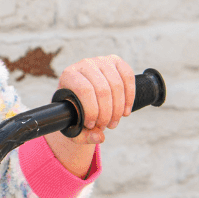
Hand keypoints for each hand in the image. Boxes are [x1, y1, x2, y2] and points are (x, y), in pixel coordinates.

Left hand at [46, 55, 133, 175]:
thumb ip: (83, 135)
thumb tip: (99, 137)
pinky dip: (130, 96)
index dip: (91, 111)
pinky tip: (125, 111)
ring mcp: (101, 60)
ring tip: (114, 122)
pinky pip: (128, 77)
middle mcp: (85, 64)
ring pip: (117, 85)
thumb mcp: (73, 125)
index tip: (91, 125)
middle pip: (103, 89)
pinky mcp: (116, 61)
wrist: (81, 96)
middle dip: (107, 113)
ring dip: (118, 108)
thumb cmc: (74, 111)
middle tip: (105, 126)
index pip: (84, 90)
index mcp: (69, 75)